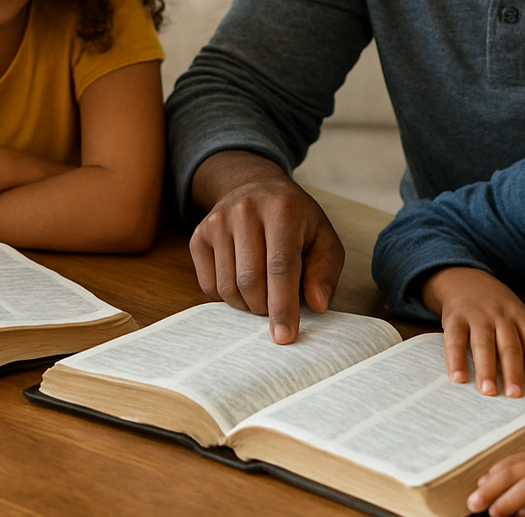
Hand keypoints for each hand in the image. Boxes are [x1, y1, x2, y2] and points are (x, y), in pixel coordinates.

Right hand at [189, 151, 344, 343]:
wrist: (253, 187)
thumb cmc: (295, 221)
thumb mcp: (323, 238)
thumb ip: (325, 271)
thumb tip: (316, 305)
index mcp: (282, 210)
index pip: (280, 267)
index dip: (283, 306)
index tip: (285, 337)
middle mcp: (245, 211)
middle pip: (250, 281)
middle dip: (265, 308)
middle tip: (276, 307)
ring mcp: (217, 222)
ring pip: (228, 287)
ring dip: (247, 305)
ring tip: (262, 294)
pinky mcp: (198, 236)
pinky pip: (209, 286)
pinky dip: (227, 298)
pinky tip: (242, 283)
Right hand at [420, 266, 524, 396]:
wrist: (463, 279)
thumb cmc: (495, 307)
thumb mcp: (518, 318)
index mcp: (520, 315)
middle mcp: (500, 314)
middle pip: (509, 344)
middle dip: (512, 371)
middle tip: (514, 394)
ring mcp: (476, 315)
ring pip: (483, 343)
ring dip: (486, 368)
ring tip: (488, 391)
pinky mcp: (454, 318)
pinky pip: (454, 340)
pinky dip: (455, 359)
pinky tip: (458, 377)